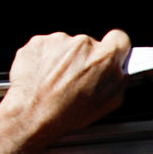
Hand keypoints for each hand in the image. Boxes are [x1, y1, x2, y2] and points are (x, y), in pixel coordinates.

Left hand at [0, 29, 132, 143]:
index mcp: (104, 58)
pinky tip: (44, 77)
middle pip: (89, 44)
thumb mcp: (107, 104)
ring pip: (66, 46)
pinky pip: (47, 47)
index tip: (111, 54)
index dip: (115, 47)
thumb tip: (120, 71)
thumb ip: (119, 81)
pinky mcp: (38, 42)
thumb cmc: (67, 113)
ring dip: (63, 60)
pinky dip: (45, 59)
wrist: (32, 114)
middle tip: (76, 80)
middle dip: (84, 59)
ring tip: (56, 81)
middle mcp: (82, 44)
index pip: (120, 38)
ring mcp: (58, 41)